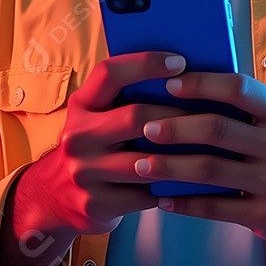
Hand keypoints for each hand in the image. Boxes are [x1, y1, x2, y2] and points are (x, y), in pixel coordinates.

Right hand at [17, 51, 192, 236]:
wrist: (54, 199)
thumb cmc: (94, 147)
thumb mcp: (96, 116)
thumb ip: (124, 98)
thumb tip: (183, 74)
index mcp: (81, 105)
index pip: (109, 73)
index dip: (145, 63)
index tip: (180, 62)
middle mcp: (77, 135)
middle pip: (135, 116)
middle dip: (176, 114)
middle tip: (210, 113)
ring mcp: (84, 171)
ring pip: (146, 161)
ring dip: (181, 156)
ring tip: (211, 149)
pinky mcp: (94, 203)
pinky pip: (144, 194)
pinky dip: (169, 189)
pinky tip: (188, 183)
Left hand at [134, 71, 265, 255]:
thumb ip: (262, 101)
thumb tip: (212, 79)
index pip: (239, 88)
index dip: (201, 84)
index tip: (169, 83)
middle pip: (217, 129)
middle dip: (175, 126)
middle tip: (145, 126)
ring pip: (209, 170)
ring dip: (170, 166)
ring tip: (142, 163)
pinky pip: (215, 208)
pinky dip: (185, 203)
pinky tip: (162, 199)